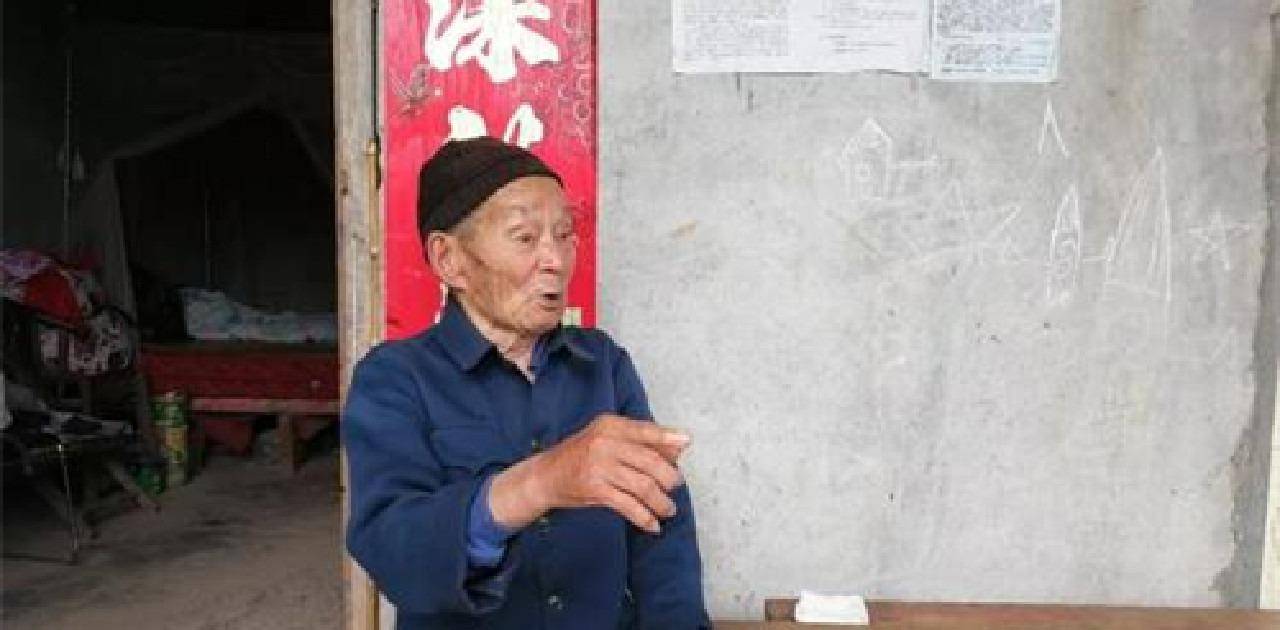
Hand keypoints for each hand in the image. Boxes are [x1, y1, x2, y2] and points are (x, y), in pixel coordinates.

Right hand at [489, 414, 689, 533]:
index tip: (687, 441)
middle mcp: (605, 442)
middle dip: (669, 478)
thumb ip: (638, 441)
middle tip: (675, 488)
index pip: (645, 430)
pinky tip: (653, 525)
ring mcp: (599, 466)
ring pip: (643, 485)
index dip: (667, 436)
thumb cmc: (581, 456)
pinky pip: (628, 505)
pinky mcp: (595, 489)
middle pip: (649, 460)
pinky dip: (644, 517)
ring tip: (668, 509)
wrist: (545, 476)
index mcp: (610, 425)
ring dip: (660, 501)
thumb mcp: (606, 439)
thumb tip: (678, 449)